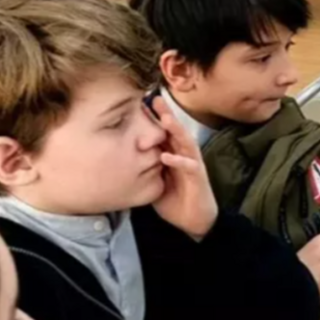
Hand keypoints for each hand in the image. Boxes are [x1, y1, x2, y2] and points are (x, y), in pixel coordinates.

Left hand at [148, 96, 218, 240]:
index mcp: (173, 154)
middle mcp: (184, 156)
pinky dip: (178, 161)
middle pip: (176, 131)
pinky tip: (167, 156)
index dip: (154, 119)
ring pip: (185, 143)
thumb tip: (121, 158)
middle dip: (167, 115)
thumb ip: (144, 167)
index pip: (164, 133)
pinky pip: (189, 167)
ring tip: (165, 119)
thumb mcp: (154, 180)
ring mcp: (192, 165)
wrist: (195, 220)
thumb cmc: (174, 199)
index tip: (140, 103)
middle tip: (156, 99)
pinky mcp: (198, 178)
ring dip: (176, 131)